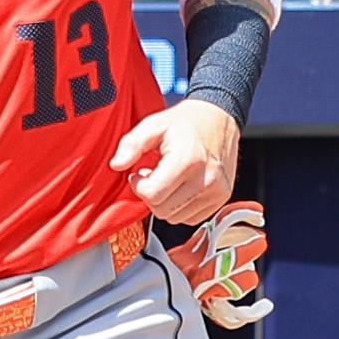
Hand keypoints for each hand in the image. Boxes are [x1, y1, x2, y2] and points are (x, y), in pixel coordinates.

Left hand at [111, 97, 241, 226]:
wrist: (219, 119)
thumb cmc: (185, 123)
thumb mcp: (153, 125)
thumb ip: (131, 144)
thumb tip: (116, 165)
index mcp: (188, 159)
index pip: (152, 194)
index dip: (138, 186)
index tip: (140, 173)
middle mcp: (206, 179)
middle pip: (162, 210)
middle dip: (151, 195)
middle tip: (153, 175)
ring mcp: (217, 191)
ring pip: (175, 218)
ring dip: (165, 203)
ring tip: (168, 180)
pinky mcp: (221, 199)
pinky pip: (190, 218)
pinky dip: (180, 207)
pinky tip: (181, 187)